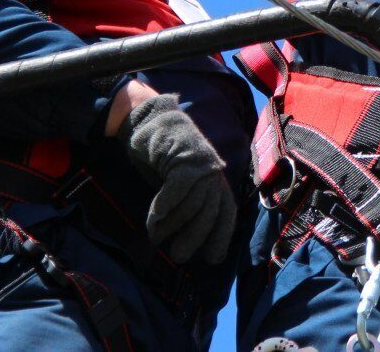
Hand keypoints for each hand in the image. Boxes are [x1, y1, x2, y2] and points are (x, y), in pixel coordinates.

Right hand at [120, 93, 237, 264]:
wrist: (152, 121)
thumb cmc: (164, 157)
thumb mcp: (180, 184)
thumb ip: (189, 205)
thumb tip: (186, 241)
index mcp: (217, 179)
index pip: (227, 212)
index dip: (221, 236)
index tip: (213, 258)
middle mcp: (214, 171)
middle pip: (211, 211)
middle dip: (196, 237)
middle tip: (178, 256)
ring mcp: (201, 162)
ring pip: (193, 203)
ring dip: (172, 225)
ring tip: (156, 236)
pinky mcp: (185, 156)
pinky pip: (177, 190)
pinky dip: (164, 208)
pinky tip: (154, 220)